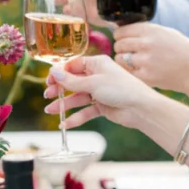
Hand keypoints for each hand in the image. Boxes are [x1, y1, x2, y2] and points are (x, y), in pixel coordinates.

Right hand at [40, 55, 165, 129]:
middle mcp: (97, 76)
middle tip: (48, 95)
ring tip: (51, 111)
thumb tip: (53, 72)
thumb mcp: (93, 83)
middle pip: (73, 82)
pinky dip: (76, 117)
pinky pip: (85, 111)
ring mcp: (99, 92)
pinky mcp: (102, 106)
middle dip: (60, 89)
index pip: (73, 65)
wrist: (140, 108)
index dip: (60, 73)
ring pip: (77, 98)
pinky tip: (65, 124)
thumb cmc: (120, 88)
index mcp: (96, 64)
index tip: (49, 80)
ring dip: (64, 105)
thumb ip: (72, 81)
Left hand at [113, 22, 188, 104]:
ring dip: (122, 60)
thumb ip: (146, 31)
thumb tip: (124, 31)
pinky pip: (127, 73)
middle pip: (119, 44)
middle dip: (120, 48)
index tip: (121, 39)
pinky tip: (137, 71)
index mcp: (151, 30)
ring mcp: (145, 61)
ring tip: (131, 62)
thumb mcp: (166, 33)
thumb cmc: (182, 50)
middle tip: (126, 52)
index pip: (122, 31)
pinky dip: (129, 72)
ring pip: (119, 59)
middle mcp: (146, 44)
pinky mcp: (146, 77)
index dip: (120, 35)